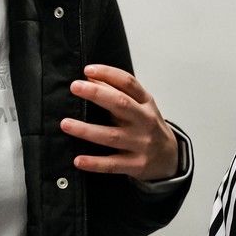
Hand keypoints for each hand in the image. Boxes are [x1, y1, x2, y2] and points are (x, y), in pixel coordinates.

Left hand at [61, 64, 179, 180]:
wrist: (169, 157)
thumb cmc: (147, 127)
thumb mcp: (140, 107)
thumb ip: (118, 93)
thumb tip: (90, 78)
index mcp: (146, 103)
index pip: (128, 83)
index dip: (108, 74)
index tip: (87, 70)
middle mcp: (145, 121)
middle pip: (121, 104)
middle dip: (97, 94)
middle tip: (75, 87)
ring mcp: (142, 144)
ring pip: (111, 136)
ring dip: (87, 130)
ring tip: (65, 124)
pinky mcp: (136, 165)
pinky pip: (112, 164)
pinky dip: (95, 163)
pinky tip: (78, 160)